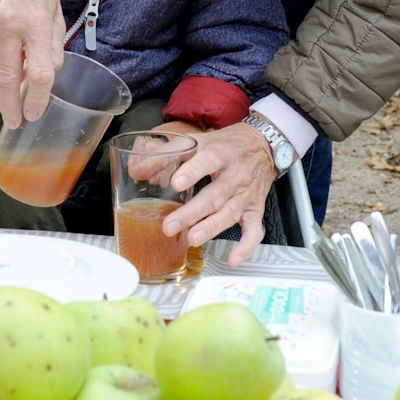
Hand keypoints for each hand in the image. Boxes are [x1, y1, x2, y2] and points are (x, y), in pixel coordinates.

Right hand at [0, 0, 64, 126]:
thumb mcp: (55, 13)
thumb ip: (52, 47)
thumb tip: (46, 78)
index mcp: (37, 23)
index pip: (39, 74)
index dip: (38, 100)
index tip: (35, 113)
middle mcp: (9, 23)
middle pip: (8, 78)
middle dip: (11, 106)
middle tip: (14, 122)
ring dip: (0, 79)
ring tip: (10, 73)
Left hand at [161, 123, 275, 265]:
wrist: (263, 145)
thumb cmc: (225, 145)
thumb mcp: (197, 141)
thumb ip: (165, 154)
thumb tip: (136, 171)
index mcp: (220, 153)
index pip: (207, 160)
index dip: (192, 171)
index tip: (176, 183)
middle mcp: (235, 174)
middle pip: (214, 194)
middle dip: (192, 212)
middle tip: (170, 225)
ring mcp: (246, 194)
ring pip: (230, 212)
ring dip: (212, 227)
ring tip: (192, 238)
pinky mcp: (255, 209)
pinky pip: (254, 230)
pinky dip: (246, 246)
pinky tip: (233, 258)